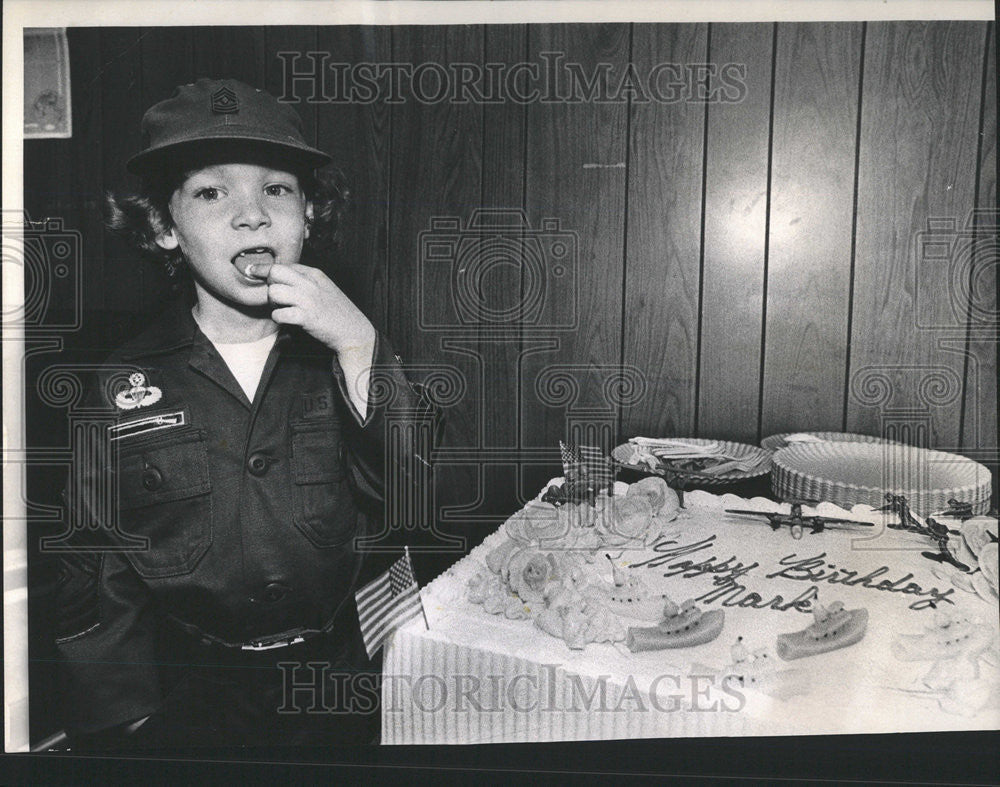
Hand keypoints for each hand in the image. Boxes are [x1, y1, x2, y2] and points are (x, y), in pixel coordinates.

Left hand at [251, 262, 375, 354]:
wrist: (354, 331)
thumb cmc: (338, 312)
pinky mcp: (305, 317)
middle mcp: (310, 284)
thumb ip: (307, 281)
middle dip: (268, 283)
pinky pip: (278, 314)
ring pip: (273, 292)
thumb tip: (284, 279)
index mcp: (315, 274)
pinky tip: (286, 320)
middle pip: (275, 272)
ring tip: (281, 308)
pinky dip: (278, 318)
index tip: (257, 274)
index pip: (285, 266)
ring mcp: (308, 300)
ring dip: (272, 302)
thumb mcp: (325, 288)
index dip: (270, 272)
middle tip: (274, 295)